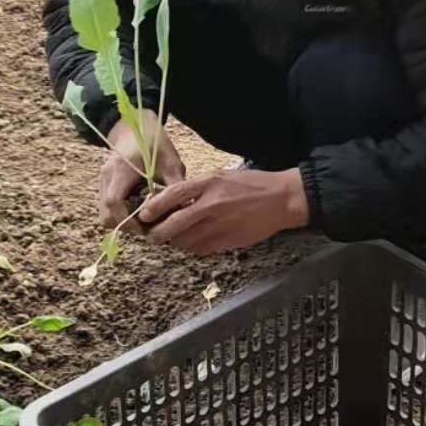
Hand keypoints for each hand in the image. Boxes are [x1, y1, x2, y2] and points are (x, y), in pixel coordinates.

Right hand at [96, 108, 184, 229]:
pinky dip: (122, 213)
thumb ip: (176, 185)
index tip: (147, 227)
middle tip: (148, 227)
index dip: (128, 220)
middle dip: (126, 225)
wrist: (135, 125)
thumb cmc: (154, 142)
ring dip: (123, 221)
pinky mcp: (105, 184)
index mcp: (121, 169)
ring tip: (146, 218)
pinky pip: (108, 207)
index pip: (114, 203)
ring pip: (105, 213)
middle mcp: (107, 176)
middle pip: (106, 214)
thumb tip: (186, 209)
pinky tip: (140, 208)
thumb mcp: (170, 161)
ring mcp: (103, 181)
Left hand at [134, 168, 310, 254]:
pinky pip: (202, 249)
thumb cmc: (250, 184)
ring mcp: (221, 225)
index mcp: (209, 184)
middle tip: (152, 236)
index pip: (172, 196)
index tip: (143, 216)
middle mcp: (212, 205)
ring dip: (175, 242)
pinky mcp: (229, 241)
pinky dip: (193, 248)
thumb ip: (197, 188)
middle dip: (158, 234)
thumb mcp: (221, 176)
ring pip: (186, 241)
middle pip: (174, 225)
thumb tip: (171, 202)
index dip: (154, 208)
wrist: (282, 199)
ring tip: (173, 239)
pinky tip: (194, 243)